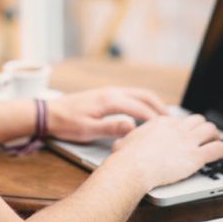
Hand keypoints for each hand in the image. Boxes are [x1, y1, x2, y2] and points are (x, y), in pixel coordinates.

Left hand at [47, 86, 166, 141]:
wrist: (49, 113)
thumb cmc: (66, 123)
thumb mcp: (87, 130)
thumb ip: (110, 128)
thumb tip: (132, 126)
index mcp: (109, 100)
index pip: (140, 108)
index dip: (155, 119)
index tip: (167, 130)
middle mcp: (112, 92)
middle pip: (143, 95)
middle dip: (160, 106)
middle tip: (173, 121)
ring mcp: (109, 91)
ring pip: (138, 93)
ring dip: (152, 103)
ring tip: (163, 117)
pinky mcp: (105, 95)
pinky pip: (130, 95)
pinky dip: (142, 102)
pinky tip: (144, 112)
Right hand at [110, 114, 222, 190]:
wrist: (134, 167)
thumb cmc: (126, 158)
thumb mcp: (124, 142)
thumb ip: (128, 140)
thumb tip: (122, 142)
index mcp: (161, 123)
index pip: (179, 120)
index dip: (184, 126)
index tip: (186, 132)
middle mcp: (177, 128)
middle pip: (197, 120)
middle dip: (203, 126)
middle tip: (207, 133)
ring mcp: (187, 141)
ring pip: (210, 130)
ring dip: (217, 134)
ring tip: (220, 139)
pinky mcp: (196, 156)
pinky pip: (218, 149)